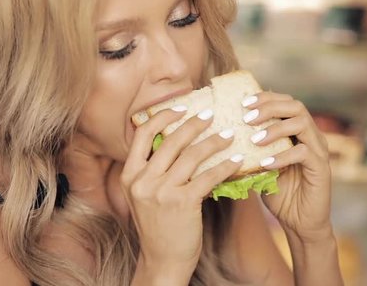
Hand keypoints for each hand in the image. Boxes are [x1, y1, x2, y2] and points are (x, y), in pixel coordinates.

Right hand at [121, 107, 241, 279]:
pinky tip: (236, 161)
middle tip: (211, 115)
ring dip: (214, 141)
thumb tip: (177, 138)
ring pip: (192, 155)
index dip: (164, 115)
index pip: (143, 133)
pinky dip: (225, 166)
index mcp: (130, 174)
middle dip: (194, 123)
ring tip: (229, 135)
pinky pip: (208, 176)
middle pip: (171, 139)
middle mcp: (142, 181)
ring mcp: (161, 192)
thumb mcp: (143, 195)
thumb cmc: (158, 225)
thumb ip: (152, 169)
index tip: (182, 107)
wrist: (163, 260)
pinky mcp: (182, 203)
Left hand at [242, 92, 332, 241]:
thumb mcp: (258, 165)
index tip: (242, 103)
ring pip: (302, 123)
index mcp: (296, 130)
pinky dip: (282, 156)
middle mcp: (310, 135)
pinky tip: (265, 164)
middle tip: (247, 118)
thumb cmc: (278, 191)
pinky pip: (303, 153)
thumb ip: (248, 149)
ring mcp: (318, 150)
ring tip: (254, 140)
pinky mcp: (321, 168)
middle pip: (295, 106)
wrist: (299, 221)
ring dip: (275, 128)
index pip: (284, 101)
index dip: (265, 98)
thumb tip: (220, 134)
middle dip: (269, 107)